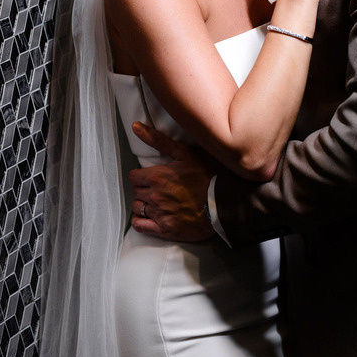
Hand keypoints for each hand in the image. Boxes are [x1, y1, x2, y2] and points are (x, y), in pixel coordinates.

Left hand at [129, 122, 215, 241]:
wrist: (223, 204)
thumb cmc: (206, 177)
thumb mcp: (184, 153)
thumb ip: (158, 140)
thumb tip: (135, 126)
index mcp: (157, 176)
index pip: (134, 177)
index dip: (141, 176)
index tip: (150, 177)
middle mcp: (155, 196)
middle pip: (135, 192)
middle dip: (143, 189)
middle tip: (156, 189)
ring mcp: (159, 214)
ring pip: (137, 208)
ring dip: (143, 204)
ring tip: (156, 202)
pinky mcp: (165, 230)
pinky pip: (140, 226)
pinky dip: (141, 221)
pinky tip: (149, 217)